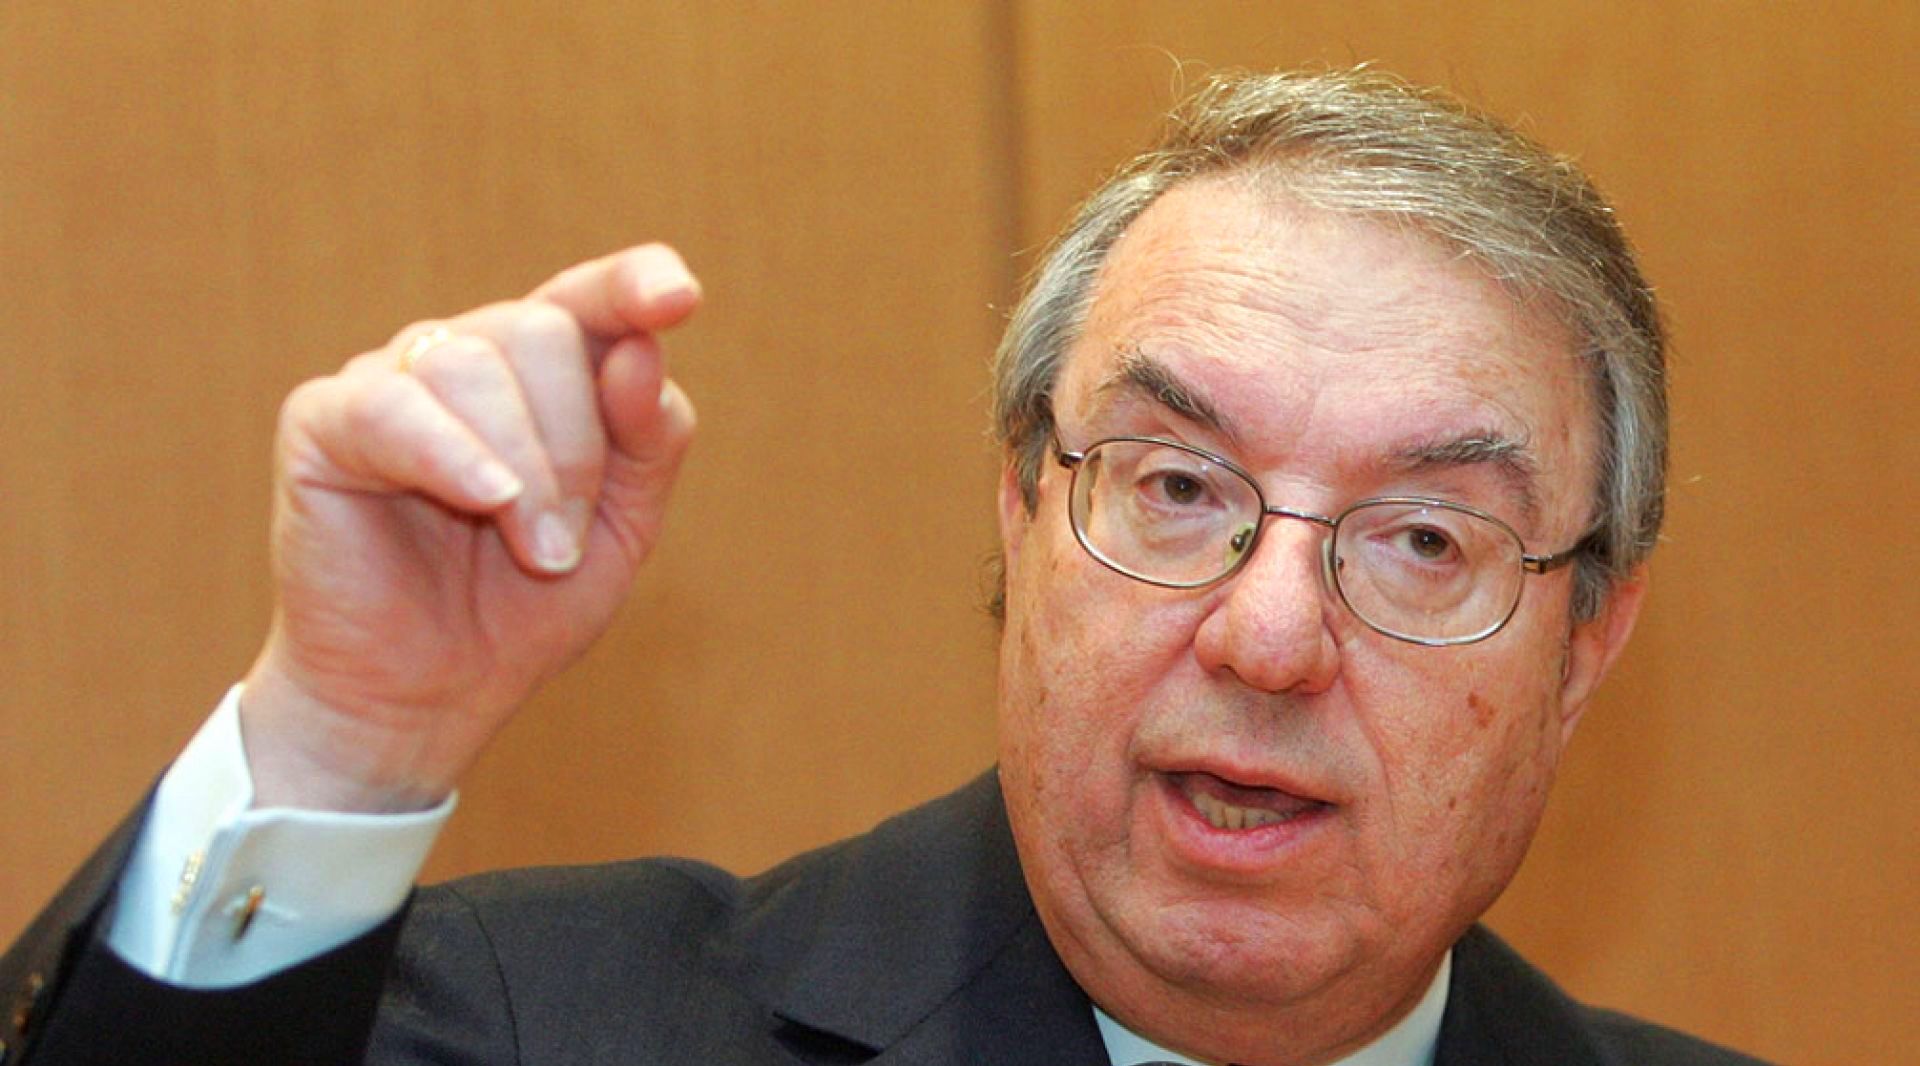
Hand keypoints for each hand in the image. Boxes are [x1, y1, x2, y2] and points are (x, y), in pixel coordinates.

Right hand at [238, 245, 699, 811]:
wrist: (428, 699)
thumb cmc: (523, 609)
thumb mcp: (623, 531)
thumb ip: (648, 442)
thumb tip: (640, 351)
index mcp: (544, 374)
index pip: (591, 296)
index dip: (632, 283)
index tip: (678, 297)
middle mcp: (467, 358)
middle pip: (544, 329)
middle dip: (578, 446)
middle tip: (565, 544)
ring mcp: (390, 381)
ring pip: (475, 365)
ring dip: (526, 471)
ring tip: (533, 551)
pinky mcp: (322, 422)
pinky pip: (392, 407)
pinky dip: (452, 455)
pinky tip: (486, 500)